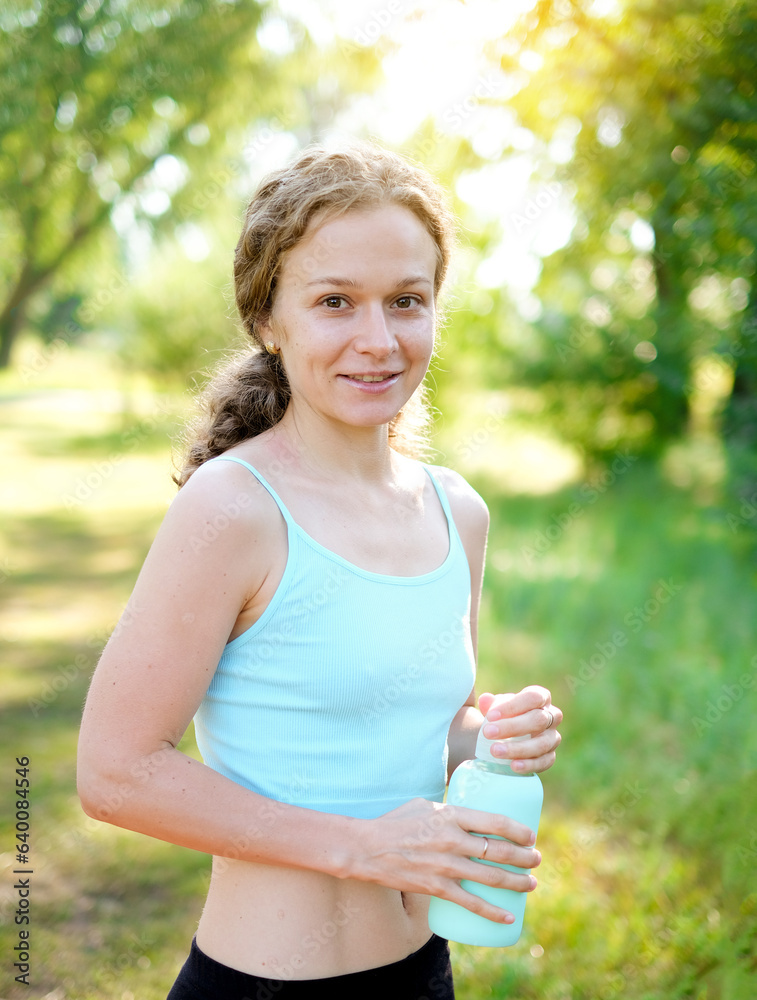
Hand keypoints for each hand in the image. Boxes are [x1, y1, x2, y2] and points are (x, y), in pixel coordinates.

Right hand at [352, 797, 540, 923]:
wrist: (368, 848)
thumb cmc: (396, 821)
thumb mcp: (425, 804)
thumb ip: (450, 810)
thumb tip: (471, 814)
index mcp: (452, 814)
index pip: (496, 821)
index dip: (519, 830)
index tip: (530, 835)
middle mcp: (453, 839)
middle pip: (500, 851)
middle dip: (525, 857)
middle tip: (536, 859)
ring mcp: (446, 865)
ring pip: (492, 877)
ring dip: (517, 883)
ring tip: (531, 884)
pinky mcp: (437, 887)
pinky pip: (471, 903)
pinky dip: (493, 912)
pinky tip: (509, 916)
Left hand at [478, 685, 561, 773]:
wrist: (509, 736)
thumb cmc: (505, 716)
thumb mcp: (498, 707)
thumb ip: (491, 704)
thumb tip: (485, 700)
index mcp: (541, 697)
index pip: (533, 697)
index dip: (512, 706)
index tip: (490, 716)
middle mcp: (552, 716)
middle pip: (538, 720)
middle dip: (512, 727)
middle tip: (488, 733)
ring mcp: (553, 737)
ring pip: (541, 743)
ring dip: (517, 748)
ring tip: (495, 751)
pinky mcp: (550, 756)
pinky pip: (544, 762)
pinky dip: (528, 765)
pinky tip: (513, 766)